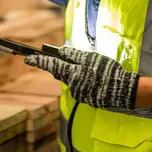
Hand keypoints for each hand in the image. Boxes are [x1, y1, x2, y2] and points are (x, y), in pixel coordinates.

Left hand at [24, 47, 139, 109]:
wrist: (124, 91)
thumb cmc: (107, 71)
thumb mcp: (91, 58)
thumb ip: (74, 55)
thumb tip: (60, 51)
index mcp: (72, 74)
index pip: (51, 65)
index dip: (39, 62)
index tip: (27, 59)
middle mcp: (72, 86)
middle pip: (61, 74)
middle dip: (61, 66)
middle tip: (64, 60)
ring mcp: (79, 94)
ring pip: (71, 80)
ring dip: (75, 74)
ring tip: (91, 69)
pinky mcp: (87, 100)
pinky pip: (80, 88)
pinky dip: (84, 81)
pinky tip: (95, 78)